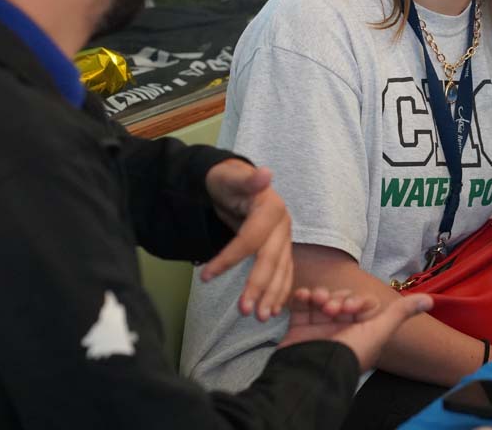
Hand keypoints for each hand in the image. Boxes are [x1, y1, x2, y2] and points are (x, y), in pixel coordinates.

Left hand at [202, 161, 292, 320]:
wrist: (235, 182)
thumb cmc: (226, 181)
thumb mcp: (230, 176)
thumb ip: (247, 179)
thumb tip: (266, 173)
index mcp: (271, 208)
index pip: (251, 239)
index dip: (229, 259)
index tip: (206, 277)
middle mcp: (283, 224)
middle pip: (271, 259)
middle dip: (259, 286)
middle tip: (245, 312)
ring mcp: (285, 238)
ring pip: (282, 270)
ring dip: (272, 296)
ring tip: (261, 318)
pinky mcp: (282, 248)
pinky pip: (284, 272)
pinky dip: (280, 292)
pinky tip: (274, 309)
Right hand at [279, 286, 433, 371]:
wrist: (311, 370)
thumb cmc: (348, 354)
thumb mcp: (378, 332)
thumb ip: (401, 313)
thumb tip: (430, 300)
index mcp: (361, 330)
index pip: (361, 302)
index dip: (356, 300)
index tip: (350, 308)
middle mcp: (342, 327)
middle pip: (342, 297)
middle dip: (338, 298)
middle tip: (331, 309)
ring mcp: (320, 325)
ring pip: (323, 297)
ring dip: (321, 294)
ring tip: (317, 302)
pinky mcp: (300, 326)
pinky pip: (302, 303)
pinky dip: (303, 296)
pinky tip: (304, 298)